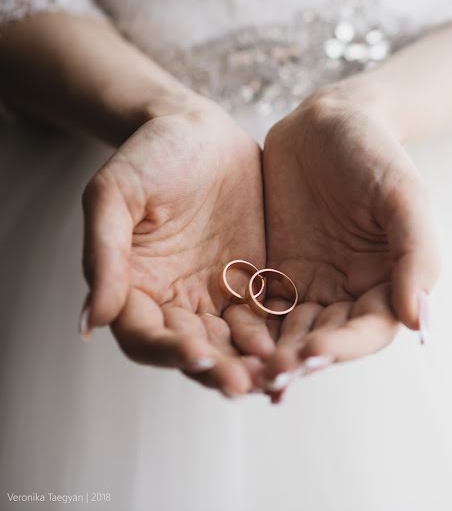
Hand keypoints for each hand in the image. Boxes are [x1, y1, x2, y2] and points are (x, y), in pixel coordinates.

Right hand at [80, 99, 272, 396]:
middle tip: (245, 383)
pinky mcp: (254, 281)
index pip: (146, 337)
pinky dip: (280, 333)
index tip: (196, 355)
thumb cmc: (149, 155)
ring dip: (252, 362)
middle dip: (219, 369)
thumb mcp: (115, 194)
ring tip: (276, 373)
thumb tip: (91, 321)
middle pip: (195, 350)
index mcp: (135, 288)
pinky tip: (298, 342)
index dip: (168, 351)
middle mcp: (176, 300)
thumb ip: (105, 254)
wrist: (198, 129)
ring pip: (234, 341)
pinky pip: (268, 315)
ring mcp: (217, 293)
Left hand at [260, 83, 439, 392]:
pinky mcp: (272, 275)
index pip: (370, 330)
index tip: (312, 351)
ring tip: (239, 369)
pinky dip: (239, 329)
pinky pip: (255, 309)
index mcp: (388, 283)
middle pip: (325, 340)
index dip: (343, 346)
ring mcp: (308, 287)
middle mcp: (349, 294)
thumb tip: (420, 321)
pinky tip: (216, 341)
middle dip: (299, 360)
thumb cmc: (374, 152)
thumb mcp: (403, 195)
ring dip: (266, 355)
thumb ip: (416, 254)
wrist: (326, 120)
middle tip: (269, 374)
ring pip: (287, 334)